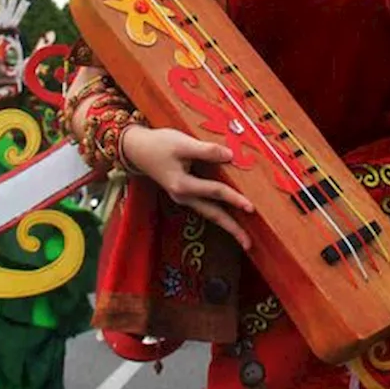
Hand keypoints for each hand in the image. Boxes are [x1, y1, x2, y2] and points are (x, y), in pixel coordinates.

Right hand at [120, 126, 255, 249]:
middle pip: (212, 215)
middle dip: (232, 229)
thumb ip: (207, 151)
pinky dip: (219, 211)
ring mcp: (184, 197)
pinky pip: (205, 205)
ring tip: (243, 238)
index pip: (215, 192)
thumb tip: (231, 156)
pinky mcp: (185, 193)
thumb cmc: (159, 145)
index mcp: (182, 186)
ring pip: (209, 213)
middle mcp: (183, 196)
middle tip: (249, 245)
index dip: (234, 198)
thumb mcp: (182, 144)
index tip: (252, 208)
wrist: (137, 149)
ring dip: (227, 224)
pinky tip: (231, 214)